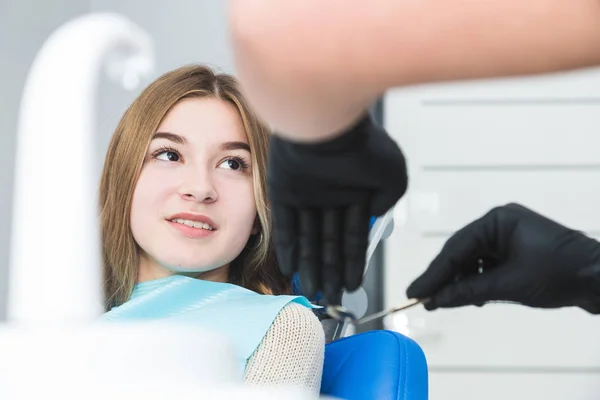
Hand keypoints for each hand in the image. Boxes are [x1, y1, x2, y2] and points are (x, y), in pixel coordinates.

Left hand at [268, 114, 407, 303]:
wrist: (324, 123)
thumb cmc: (361, 145)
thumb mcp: (392, 175)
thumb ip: (388, 199)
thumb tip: (376, 213)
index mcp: (355, 192)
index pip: (352, 236)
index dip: (352, 262)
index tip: (352, 285)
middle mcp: (330, 195)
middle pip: (328, 242)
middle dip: (329, 271)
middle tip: (330, 297)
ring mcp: (305, 194)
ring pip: (308, 239)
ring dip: (310, 266)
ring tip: (313, 291)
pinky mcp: (282, 191)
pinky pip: (285, 226)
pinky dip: (288, 248)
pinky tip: (291, 270)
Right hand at [407, 203, 599, 313]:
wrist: (599, 278)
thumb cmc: (557, 274)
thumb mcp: (508, 284)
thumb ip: (468, 290)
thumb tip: (436, 300)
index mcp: (497, 220)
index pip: (456, 248)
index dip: (434, 272)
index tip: (415, 291)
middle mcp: (499, 223)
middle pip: (461, 252)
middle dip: (445, 277)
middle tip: (423, 297)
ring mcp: (508, 236)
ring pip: (473, 260)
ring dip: (461, 281)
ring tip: (448, 301)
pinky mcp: (516, 250)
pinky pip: (487, 264)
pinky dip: (477, 280)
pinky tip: (472, 296)